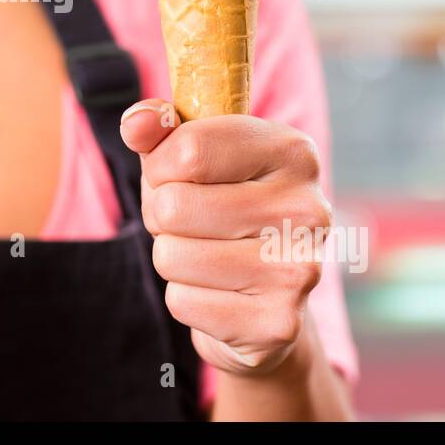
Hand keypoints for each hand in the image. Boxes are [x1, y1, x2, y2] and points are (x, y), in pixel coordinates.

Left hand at [120, 100, 329, 376]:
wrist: (264, 294)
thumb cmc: (219, 207)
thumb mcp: (190, 157)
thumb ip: (160, 130)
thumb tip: (137, 123)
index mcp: (293, 151)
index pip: (189, 149)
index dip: (161, 166)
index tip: (175, 175)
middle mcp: (308, 208)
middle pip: (174, 205)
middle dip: (162, 216)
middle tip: (190, 223)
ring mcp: (300, 269)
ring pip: (172, 255)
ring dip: (172, 257)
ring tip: (204, 254)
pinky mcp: (280, 322)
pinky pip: (183, 302)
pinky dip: (186, 298)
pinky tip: (219, 291)